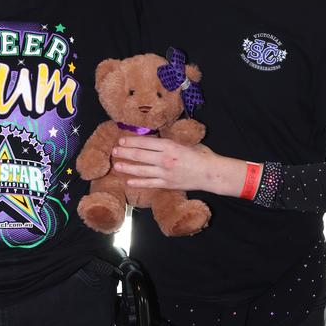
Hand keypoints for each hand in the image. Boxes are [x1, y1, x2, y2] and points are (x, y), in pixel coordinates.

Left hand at [113, 136, 249, 195]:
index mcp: (170, 146)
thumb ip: (170, 143)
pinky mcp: (167, 184)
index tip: (122, 140)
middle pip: (140, 156)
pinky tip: (129, 181)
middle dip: (125, 153)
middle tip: (114, 151)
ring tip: (117, 165)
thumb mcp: (185, 143)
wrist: (211, 173)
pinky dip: (138, 183)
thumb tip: (156, 141)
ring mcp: (165, 173)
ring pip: (141, 170)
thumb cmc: (201, 155)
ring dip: (128, 167)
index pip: (146, 143)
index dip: (132, 141)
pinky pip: (149, 183)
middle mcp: (165, 160)